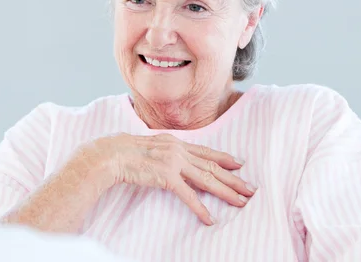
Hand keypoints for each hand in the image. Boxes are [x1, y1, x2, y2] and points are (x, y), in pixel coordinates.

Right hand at [83, 133, 254, 225]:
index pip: (205, 151)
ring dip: (225, 192)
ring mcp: (173, 162)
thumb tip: (172, 160)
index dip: (224, 158)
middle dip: (233, 179)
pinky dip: (200, 208)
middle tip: (251, 189)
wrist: (110, 154)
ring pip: (207, 179)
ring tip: (240, 202)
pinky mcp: (166, 176)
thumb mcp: (150, 147)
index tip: (240, 164)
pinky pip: (188, 195)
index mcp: (175, 142)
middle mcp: (178, 150)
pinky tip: (209, 218)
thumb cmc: (124, 152)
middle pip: (212, 166)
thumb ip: (164, 151)